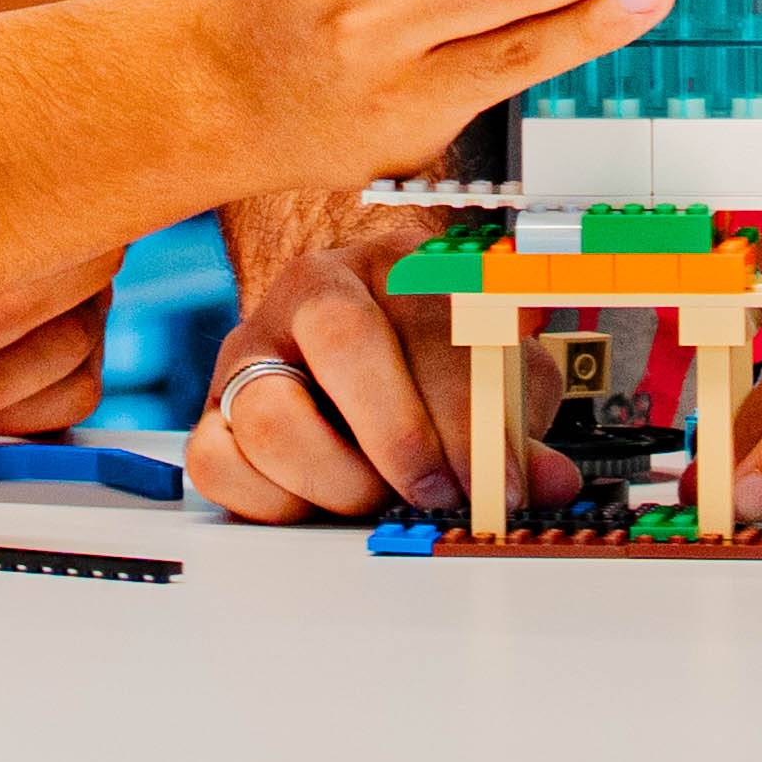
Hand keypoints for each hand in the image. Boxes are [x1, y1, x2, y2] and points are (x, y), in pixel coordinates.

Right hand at [184, 221, 572, 528]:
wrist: (355, 346)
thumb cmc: (432, 362)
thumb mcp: (495, 373)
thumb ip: (520, 418)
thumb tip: (549, 482)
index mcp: (396, 263)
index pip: (432, 320)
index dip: (474, 412)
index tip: (504, 481)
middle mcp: (316, 292)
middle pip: (345, 342)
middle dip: (402, 436)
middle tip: (440, 492)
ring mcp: (254, 349)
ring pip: (270, 414)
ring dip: (337, 478)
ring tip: (377, 495)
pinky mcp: (213, 408)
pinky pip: (216, 460)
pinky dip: (272, 498)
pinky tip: (320, 498)